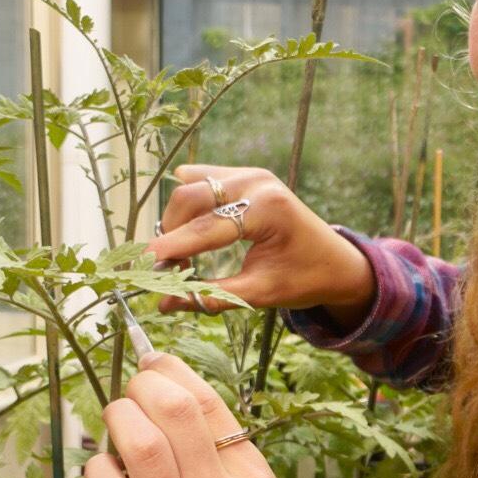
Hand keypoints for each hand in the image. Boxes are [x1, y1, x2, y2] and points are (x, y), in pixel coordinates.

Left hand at [83, 352, 283, 477]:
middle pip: (175, 414)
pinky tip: (104, 469)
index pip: (210, 405)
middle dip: (141, 387)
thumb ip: (214, 449)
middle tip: (130, 391)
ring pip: (140, 446)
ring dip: (117, 419)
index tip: (152, 363)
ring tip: (115, 422)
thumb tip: (162, 381)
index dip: (172, 372)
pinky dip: (97, 466)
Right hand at [151, 165, 375, 325]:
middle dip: (171, 234)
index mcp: (268, 208)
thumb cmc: (306, 278)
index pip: (206, 228)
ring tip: (180, 259)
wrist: (338, 262)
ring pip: (192, 188)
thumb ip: (212, 296)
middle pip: (191, 199)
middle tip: (164, 271)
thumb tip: (164, 303)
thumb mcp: (262, 293)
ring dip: (177, 221)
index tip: (140, 265)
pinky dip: (189, 204)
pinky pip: (202, 180)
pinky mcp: (245, 175)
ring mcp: (251, 173)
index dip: (170, 248)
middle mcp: (258, 181)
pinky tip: (186, 228)